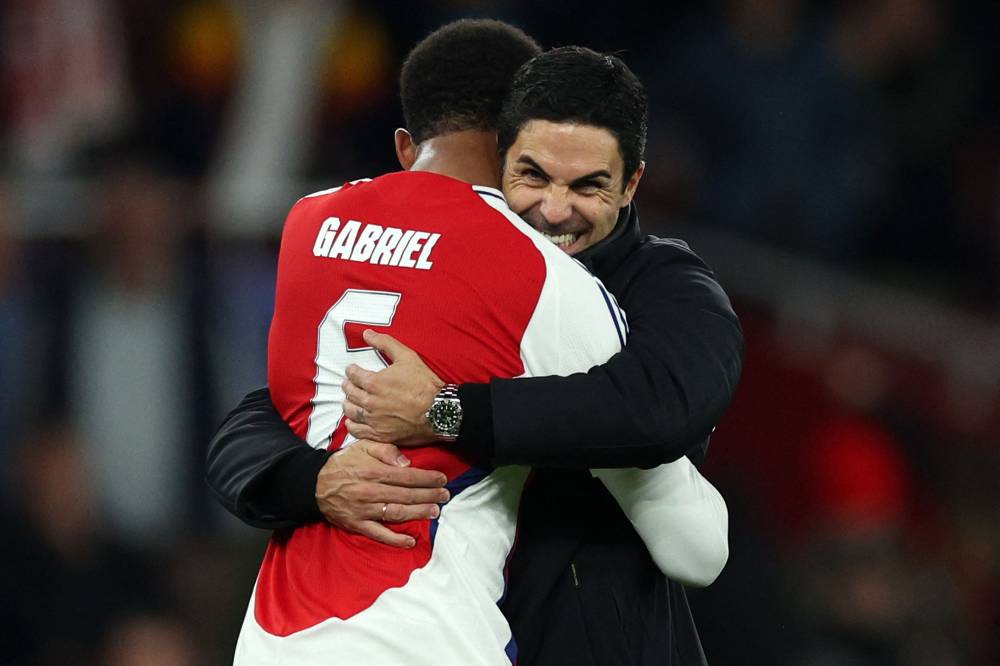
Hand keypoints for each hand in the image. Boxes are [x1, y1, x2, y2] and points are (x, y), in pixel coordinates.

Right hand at [315, 439, 449, 547]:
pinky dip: (395, 539)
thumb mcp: (363, 446)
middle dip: (429, 495)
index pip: (407, 476)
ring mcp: (365, 510)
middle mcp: (371, 491)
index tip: (442, 479)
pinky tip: (411, 541)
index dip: (427, 478)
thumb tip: (407, 463)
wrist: (315, 484)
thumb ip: (386, 450)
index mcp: (374, 471)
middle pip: (406, 495)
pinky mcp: (358, 524)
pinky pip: (379, 534)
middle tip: (445, 496)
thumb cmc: (344, 463)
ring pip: (397, 513)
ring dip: (419, 513)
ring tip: (435, 512)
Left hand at [342, 329, 444, 444]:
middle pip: (349, 393)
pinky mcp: (380, 434)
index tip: (353, 370)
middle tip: (350, 383)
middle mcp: (369, 402)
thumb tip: (367, 334)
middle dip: (348, 386)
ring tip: (350, 400)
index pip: (352, 375)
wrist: (439, 411)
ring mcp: (374, 420)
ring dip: (348, 404)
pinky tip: (353, 421)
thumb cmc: (424, 383)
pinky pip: (357, 431)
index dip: (351, 370)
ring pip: (350, 411)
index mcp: (373, 382)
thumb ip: (385, 343)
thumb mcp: (407, 356)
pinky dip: (352, 425)